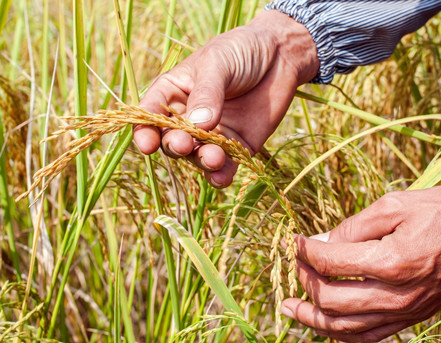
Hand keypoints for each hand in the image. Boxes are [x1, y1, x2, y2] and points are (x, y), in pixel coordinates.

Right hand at [135, 10, 318, 187]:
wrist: (281, 55)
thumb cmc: (241, 50)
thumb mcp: (218, 63)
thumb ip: (207, 93)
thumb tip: (197, 126)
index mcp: (173, 92)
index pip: (150, 114)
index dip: (144, 131)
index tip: (147, 143)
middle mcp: (188, 118)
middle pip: (171, 140)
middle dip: (175, 146)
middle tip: (184, 143)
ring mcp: (212, 135)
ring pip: (197, 157)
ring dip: (201, 161)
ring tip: (214, 158)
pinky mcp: (237, 147)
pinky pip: (225, 167)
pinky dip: (222, 176)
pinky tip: (222, 177)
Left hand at [281, 186, 440, 342]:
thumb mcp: (395, 204)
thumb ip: (354, 226)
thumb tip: (322, 241)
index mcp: (391, 261)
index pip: (330, 262)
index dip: (305, 251)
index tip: (295, 241)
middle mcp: (397, 294)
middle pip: (331, 300)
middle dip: (305, 281)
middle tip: (295, 266)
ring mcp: (406, 311)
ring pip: (346, 326)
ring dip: (313, 318)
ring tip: (290, 308)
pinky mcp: (414, 317)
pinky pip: (370, 335)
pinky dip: (343, 331)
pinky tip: (326, 323)